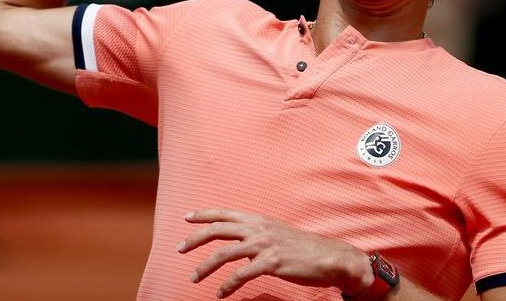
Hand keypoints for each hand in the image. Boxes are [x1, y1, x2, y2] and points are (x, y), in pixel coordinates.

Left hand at [178, 208, 371, 298]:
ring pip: (224, 253)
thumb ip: (256, 234)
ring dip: (205, 267)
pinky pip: (241, 275)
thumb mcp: (275, 233)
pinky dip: (227, 285)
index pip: (225, 213)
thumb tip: (237, 242)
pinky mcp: (271, 263)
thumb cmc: (300, 247)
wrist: (327, 256)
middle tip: (178, 249)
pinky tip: (220, 293)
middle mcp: (258, 228)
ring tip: (193, 278)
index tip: (186, 217)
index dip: (204, 213)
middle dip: (194, 239)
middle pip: (218, 229)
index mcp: (258, 219)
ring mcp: (264, 245)